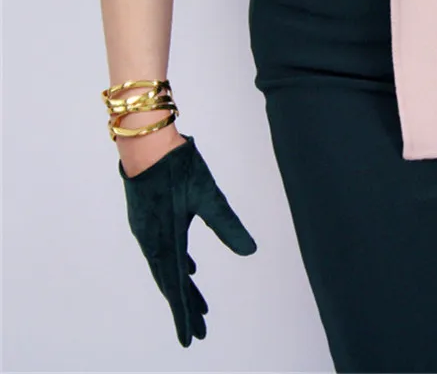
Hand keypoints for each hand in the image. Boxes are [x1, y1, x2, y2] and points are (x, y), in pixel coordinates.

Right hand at [117, 133, 256, 346]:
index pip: (176, 287)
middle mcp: (153, 240)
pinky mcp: (149, 219)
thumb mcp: (208, 195)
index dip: (185, 313)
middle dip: (186, 307)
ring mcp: (148, 230)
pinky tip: (188, 268)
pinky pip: (162, 252)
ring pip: (165, 268)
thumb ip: (227, 224)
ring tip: (197, 306)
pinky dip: (176, 265)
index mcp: (166, 239)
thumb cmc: (177, 166)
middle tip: (198, 332)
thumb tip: (250, 251)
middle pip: (169, 283)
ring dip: (181, 288)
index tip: (192, 337)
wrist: (145, 142)